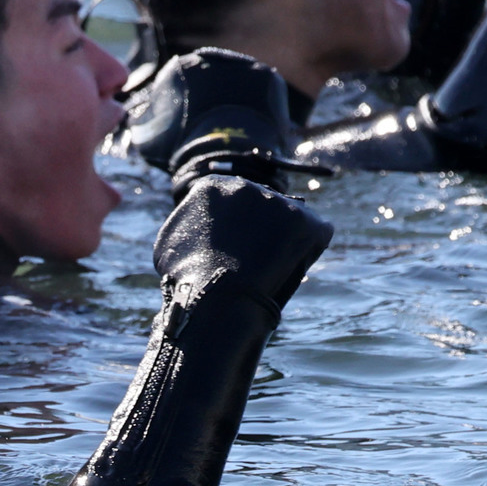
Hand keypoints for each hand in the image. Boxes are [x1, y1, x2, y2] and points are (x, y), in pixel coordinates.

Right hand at [129, 49, 296, 186]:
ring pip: (236, 78)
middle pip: (210, 74)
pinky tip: (253, 119)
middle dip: (211, 93)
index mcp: (179, 67)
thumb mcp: (146, 136)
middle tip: (215, 119)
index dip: (186, 100)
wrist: (224, 156)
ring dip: (235, 93)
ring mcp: (240, 64)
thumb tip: (142, 114)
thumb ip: (144, 117)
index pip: (181, 78)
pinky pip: (260, 87)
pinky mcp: (266, 76)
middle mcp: (209, 58)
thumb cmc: (181, 149)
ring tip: (236, 120)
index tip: (192, 118)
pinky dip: (257, 101)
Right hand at [153, 175, 332, 317]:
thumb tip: (197, 225)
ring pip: (288, 219)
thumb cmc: (187, 279)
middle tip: (256, 260)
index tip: (235, 249)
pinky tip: (291, 267)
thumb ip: (188, 224)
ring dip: (284, 239)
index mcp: (212, 186)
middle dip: (262, 228)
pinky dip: (309, 249)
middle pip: (261, 205)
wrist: (216, 299)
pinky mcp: (307, 222)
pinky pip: (316, 234)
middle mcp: (247, 186)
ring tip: (271, 268)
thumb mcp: (170, 242)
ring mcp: (279, 202)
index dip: (236, 227)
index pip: (231, 201)